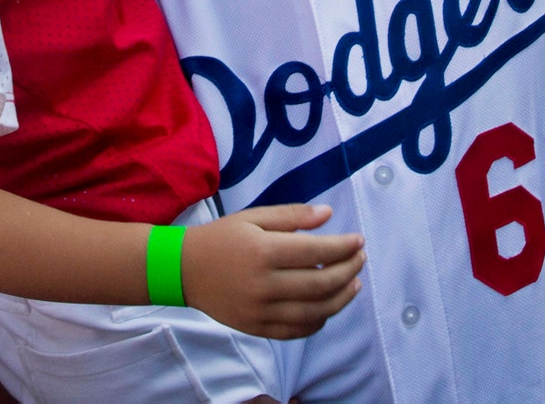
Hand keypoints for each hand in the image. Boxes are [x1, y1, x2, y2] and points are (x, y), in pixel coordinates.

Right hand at [180, 204, 364, 339]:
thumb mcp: (253, 217)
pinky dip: (318, 321)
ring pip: (314, 312)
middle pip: (321, 283)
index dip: (344, 247)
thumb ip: (292, 216)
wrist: (184, 269)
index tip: (359, 241)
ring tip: (354, 285)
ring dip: (341, 299)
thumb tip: (329, 214)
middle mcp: (263, 284)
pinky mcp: (256, 327)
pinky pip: (296, 331)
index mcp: (263, 250)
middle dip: (349, 270)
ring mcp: (260, 310)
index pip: (317, 251)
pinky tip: (328, 308)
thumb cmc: (221, 238)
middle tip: (360, 260)